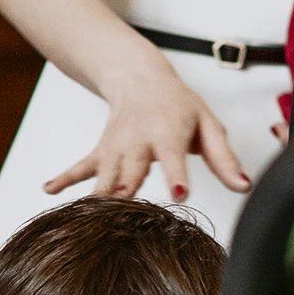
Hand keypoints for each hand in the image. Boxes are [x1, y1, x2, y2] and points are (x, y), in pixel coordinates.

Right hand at [44, 54, 251, 200]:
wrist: (140, 77)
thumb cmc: (178, 106)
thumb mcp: (207, 126)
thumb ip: (224, 158)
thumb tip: (244, 186)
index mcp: (168, 132)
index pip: (173, 154)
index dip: (177, 173)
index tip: (179, 192)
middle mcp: (138, 140)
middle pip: (131, 169)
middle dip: (127, 190)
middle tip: (124, 213)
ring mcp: (116, 148)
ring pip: (105, 175)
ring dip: (98, 195)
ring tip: (88, 217)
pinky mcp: (101, 152)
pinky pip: (81, 167)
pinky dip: (65, 178)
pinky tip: (49, 191)